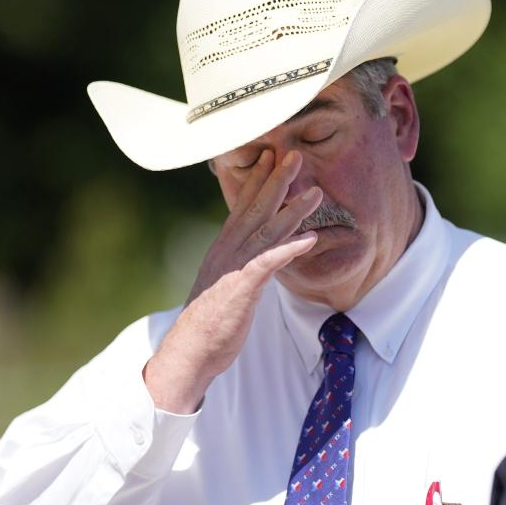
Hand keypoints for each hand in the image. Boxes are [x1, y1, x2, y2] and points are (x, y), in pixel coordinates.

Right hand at [144, 150, 321, 412]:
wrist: (190, 350)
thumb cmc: (210, 321)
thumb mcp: (226, 284)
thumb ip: (240, 266)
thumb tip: (256, 259)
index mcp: (224, 248)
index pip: (242, 206)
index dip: (258, 180)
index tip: (271, 155)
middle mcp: (228, 251)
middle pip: (256, 209)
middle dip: (276, 180)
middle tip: (294, 154)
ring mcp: (234, 267)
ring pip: (267, 231)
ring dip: (293, 210)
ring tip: (315, 192)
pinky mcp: (242, 287)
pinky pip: (269, 263)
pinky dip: (290, 249)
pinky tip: (311, 238)